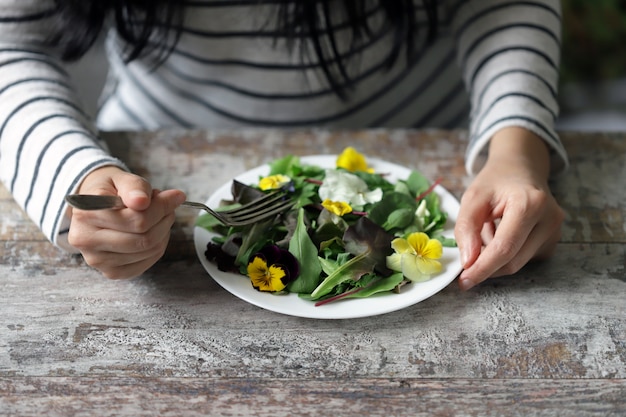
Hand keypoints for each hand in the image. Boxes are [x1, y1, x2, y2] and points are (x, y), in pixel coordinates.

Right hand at [67, 166, 185, 278]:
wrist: (94, 206)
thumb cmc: (111, 191)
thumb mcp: (122, 179)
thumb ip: (134, 187)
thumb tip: (142, 201)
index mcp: (85, 213)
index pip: (136, 219)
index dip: (161, 207)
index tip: (174, 196)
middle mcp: (86, 240)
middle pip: (144, 239)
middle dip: (163, 220)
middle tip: (168, 207)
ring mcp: (97, 260)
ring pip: (148, 251)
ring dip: (163, 231)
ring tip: (158, 216)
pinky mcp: (111, 272)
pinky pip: (146, 263)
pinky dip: (157, 247)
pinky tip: (153, 232)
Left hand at [454, 127, 563, 289]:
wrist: (521, 169)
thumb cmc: (496, 181)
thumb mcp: (473, 197)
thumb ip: (466, 228)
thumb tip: (468, 261)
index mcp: (530, 203)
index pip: (505, 248)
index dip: (482, 268)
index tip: (464, 281)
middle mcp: (549, 219)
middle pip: (512, 261)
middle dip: (486, 266)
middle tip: (465, 261)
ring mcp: (555, 232)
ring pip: (517, 263)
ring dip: (494, 257)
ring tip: (488, 231)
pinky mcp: (553, 241)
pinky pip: (523, 259)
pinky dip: (506, 254)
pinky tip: (501, 234)